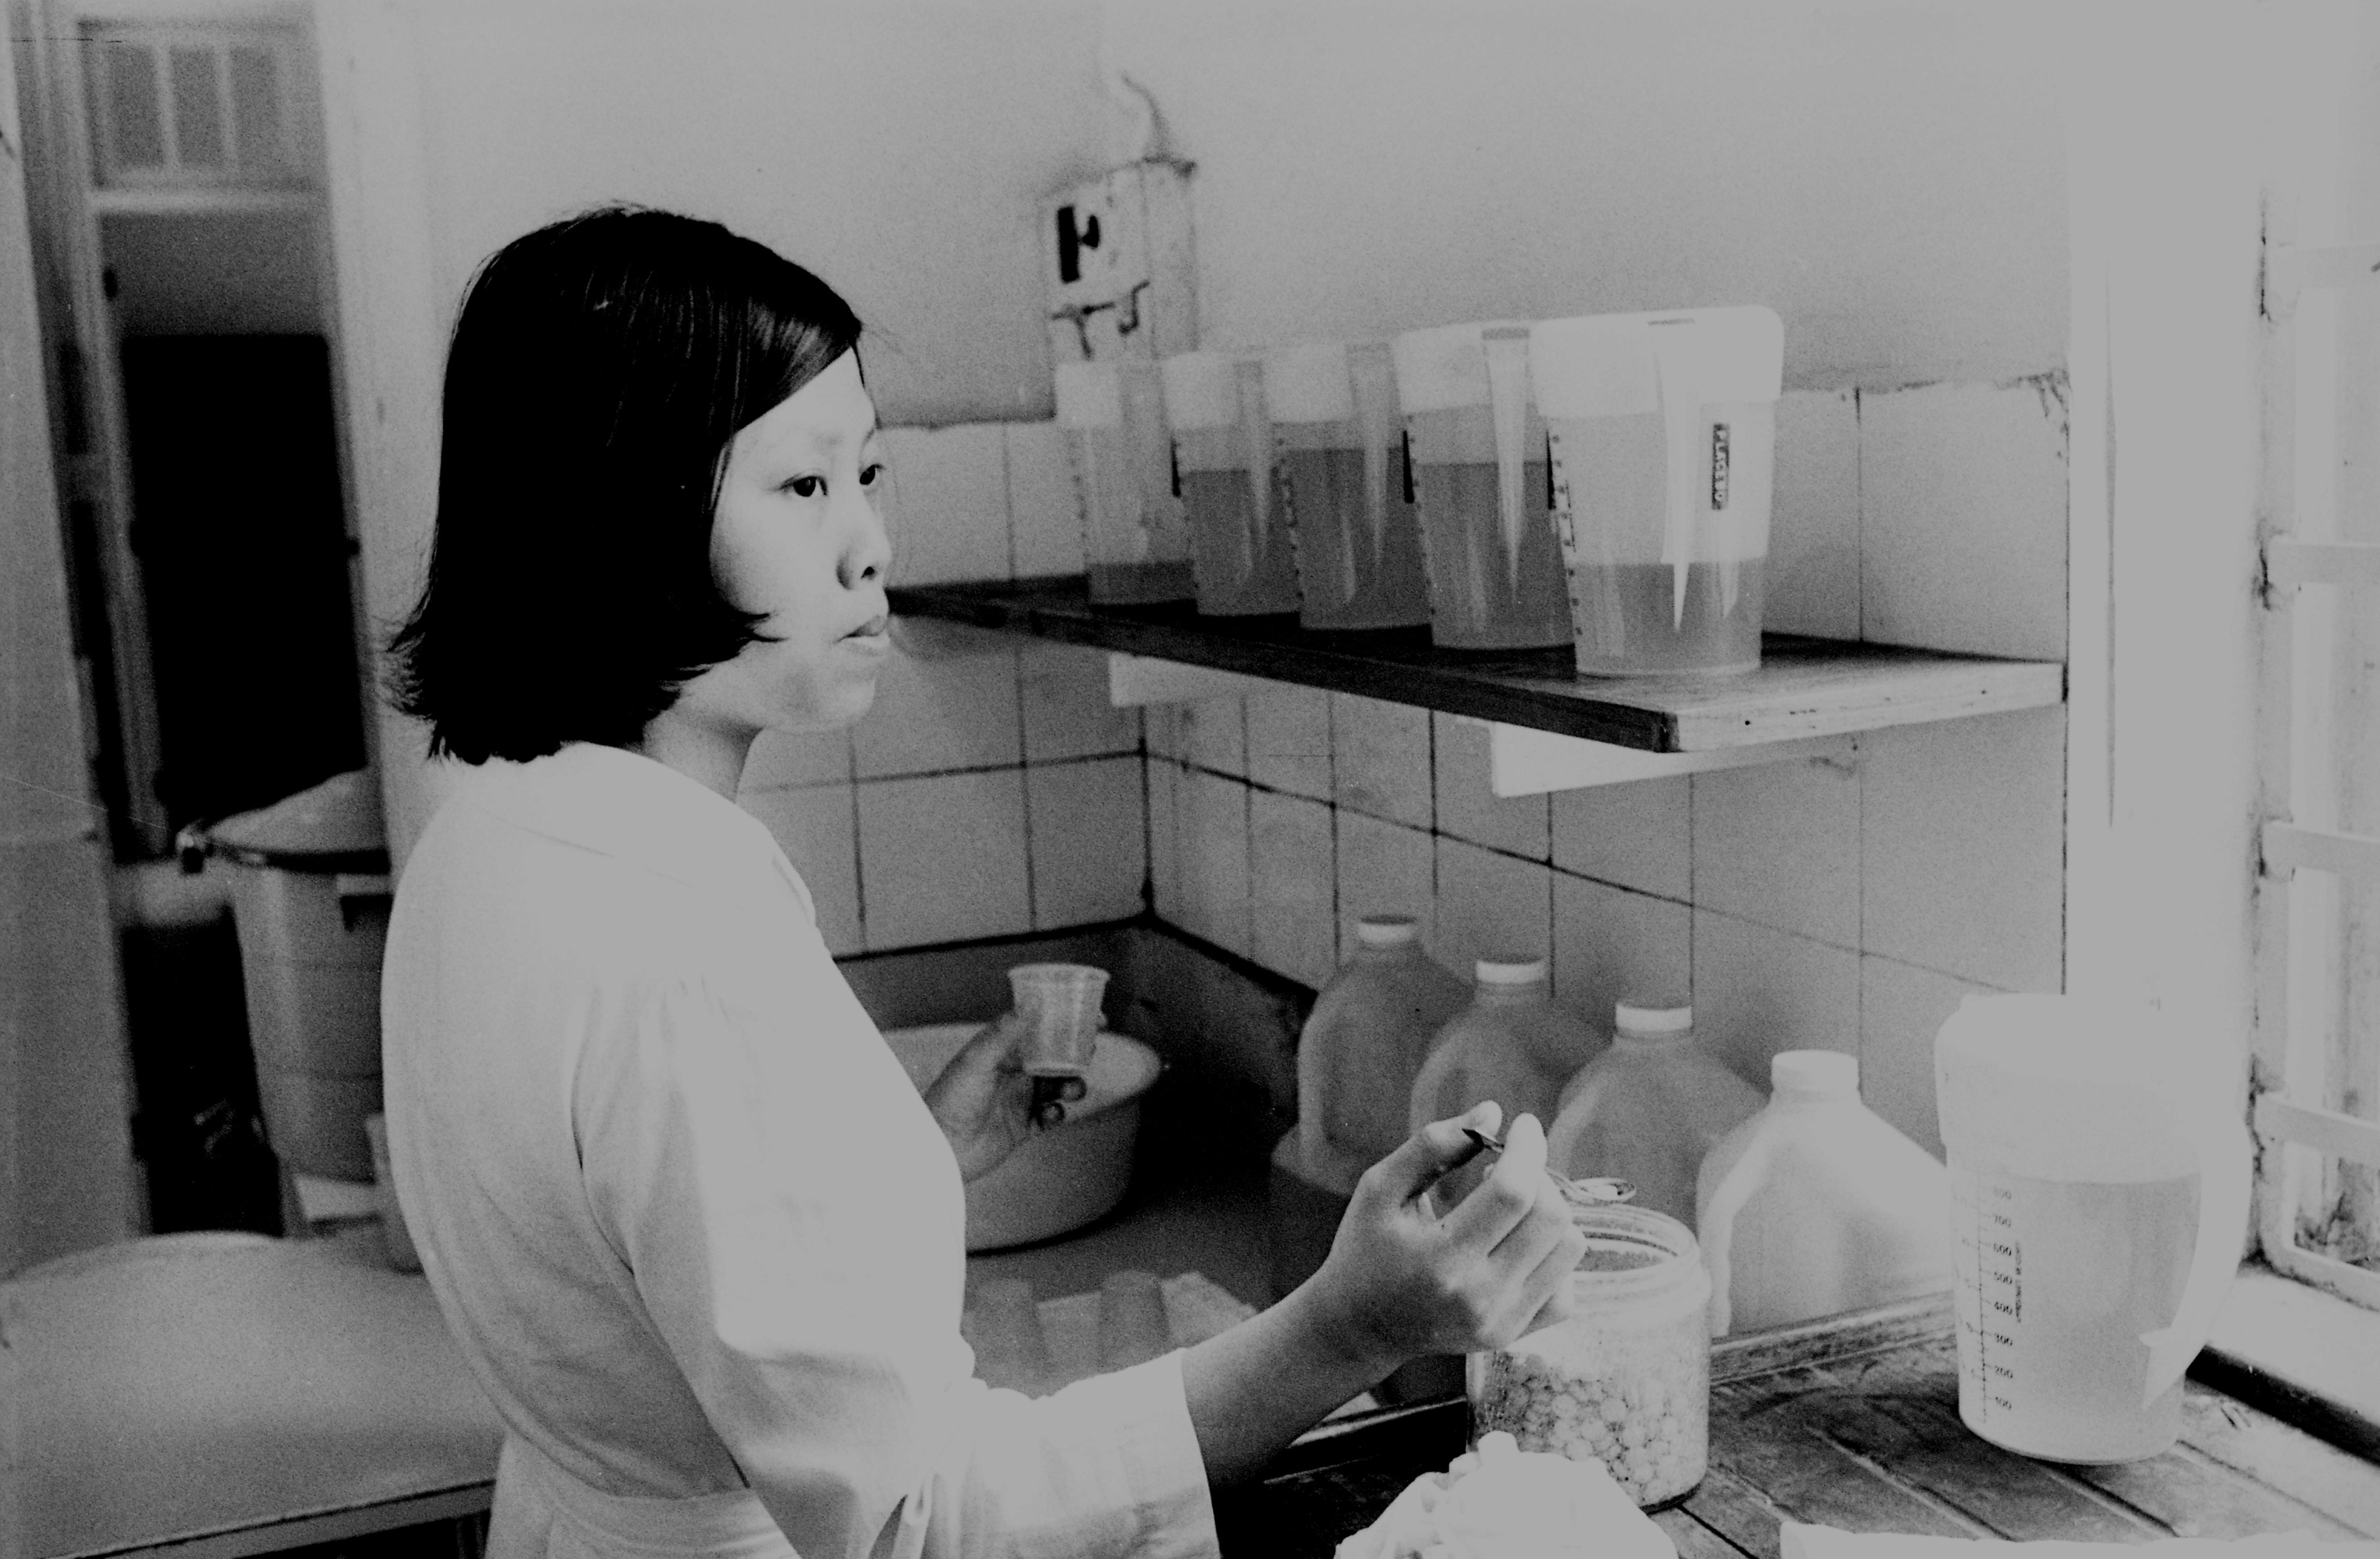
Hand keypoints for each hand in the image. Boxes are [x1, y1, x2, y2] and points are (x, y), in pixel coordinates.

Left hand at [920, 1013, 1086, 1181]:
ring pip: (1058, 1087)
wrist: (939, 1149)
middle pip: (1055, 1057)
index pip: (1039, 1029)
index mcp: (1001, 1051)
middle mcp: (1012, 1072)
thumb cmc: (950, 1099)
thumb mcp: (976, 1061)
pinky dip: (1057, 1114)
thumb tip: (1031, 1003)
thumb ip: (1004, 1033)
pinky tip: (1050, 1113)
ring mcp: (1018, 1099)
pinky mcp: (1021, 1126)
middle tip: (1090, 1051)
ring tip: (1071, 1089)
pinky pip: (1050, 1117)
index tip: (1091, 1018)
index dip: (1065, 1022)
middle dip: (1076, 1054)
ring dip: (1071, 1085)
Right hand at [1300, 1104, 1586, 1371]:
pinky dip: (1553, 1255)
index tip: (1522, 1124)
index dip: (1527, 1148)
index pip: (1512, 1192)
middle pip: (1551, 1217)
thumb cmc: (1365, 1248)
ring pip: (1569, 1248)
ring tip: (1510, 1202)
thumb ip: (1432, 1146)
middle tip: (1507, 1164)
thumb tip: (1493, 1111)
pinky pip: (1567, 1289)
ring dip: (1549, 1210)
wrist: (1360, 1327)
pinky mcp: (1513, 1335)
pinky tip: (1519, 1242)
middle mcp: (1478, 1298)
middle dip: (1538, 1173)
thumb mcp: (1381, 1188)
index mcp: (1441, 1259)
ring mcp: (1501, 1323)